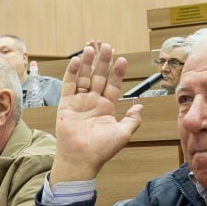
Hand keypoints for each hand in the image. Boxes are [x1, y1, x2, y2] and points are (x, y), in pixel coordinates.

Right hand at [49, 42, 142, 182]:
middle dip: (103, 62)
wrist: (81, 158)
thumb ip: (132, 119)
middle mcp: (93, 102)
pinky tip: (77, 60)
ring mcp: (79, 101)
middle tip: (107, 47)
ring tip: (91, 48)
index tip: (122, 60)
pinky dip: (72, 72)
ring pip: (84, 77)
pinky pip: (69, 85)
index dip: (117, 73)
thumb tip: (140, 106)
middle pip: (98, 77)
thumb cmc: (102, 149)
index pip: (113, 85)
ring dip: (88, 63)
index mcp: (106, 107)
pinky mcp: (66, 104)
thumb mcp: (123, 133)